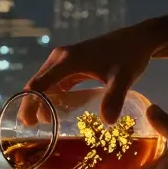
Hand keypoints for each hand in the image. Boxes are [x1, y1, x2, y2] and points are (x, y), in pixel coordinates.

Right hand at [23, 27, 156, 124]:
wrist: (138, 39)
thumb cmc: (129, 55)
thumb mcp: (123, 77)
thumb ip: (114, 97)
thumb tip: (107, 122)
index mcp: (67, 60)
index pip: (39, 84)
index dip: (31, 104)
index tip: (29, 124)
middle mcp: (60, 58)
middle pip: (36, 84)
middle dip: (30, 105)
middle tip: (29, 128)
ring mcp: (64, 61)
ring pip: (44, 84)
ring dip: (39, 102)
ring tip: (40, 125)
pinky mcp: (71, 65)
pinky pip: (55, 83)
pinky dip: (51, 97)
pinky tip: (54, 113)